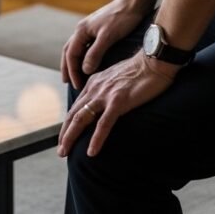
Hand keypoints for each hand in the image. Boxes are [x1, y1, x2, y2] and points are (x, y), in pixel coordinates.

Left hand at [58, 51, 178, 157]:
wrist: (153, 60)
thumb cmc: (139, 70)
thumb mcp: (115, 78)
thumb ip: (106, 89)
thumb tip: (102, 103)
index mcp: (94, 83)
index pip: (76, 106)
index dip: (68, 123)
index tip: (65, 138)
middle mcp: (95, 88)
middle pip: (73, 114)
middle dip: (64, 134)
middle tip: (60, 151)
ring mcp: (106, 95)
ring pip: (81, 119)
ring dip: (70, 137)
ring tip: (64, 153)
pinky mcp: (119, 101)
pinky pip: (104, 124)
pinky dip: (96, 140)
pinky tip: (91, 152)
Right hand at [61, 0, 144, 89]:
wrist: (135, 2)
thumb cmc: (122, 18)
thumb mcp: (108, 37)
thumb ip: (95, 53)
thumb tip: (84, 70)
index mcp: (82, 30)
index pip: (71, 54)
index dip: (72, 71)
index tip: (77, 86)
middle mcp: (83, 29)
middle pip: (70, 51)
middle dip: (68, 67)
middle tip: (68, 83)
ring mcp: (90, 29)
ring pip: (77, 48)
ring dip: (75, 62)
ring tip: (76, 75)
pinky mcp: (99, 30)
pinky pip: (86, 46)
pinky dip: (84, 56)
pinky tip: (90, 63)